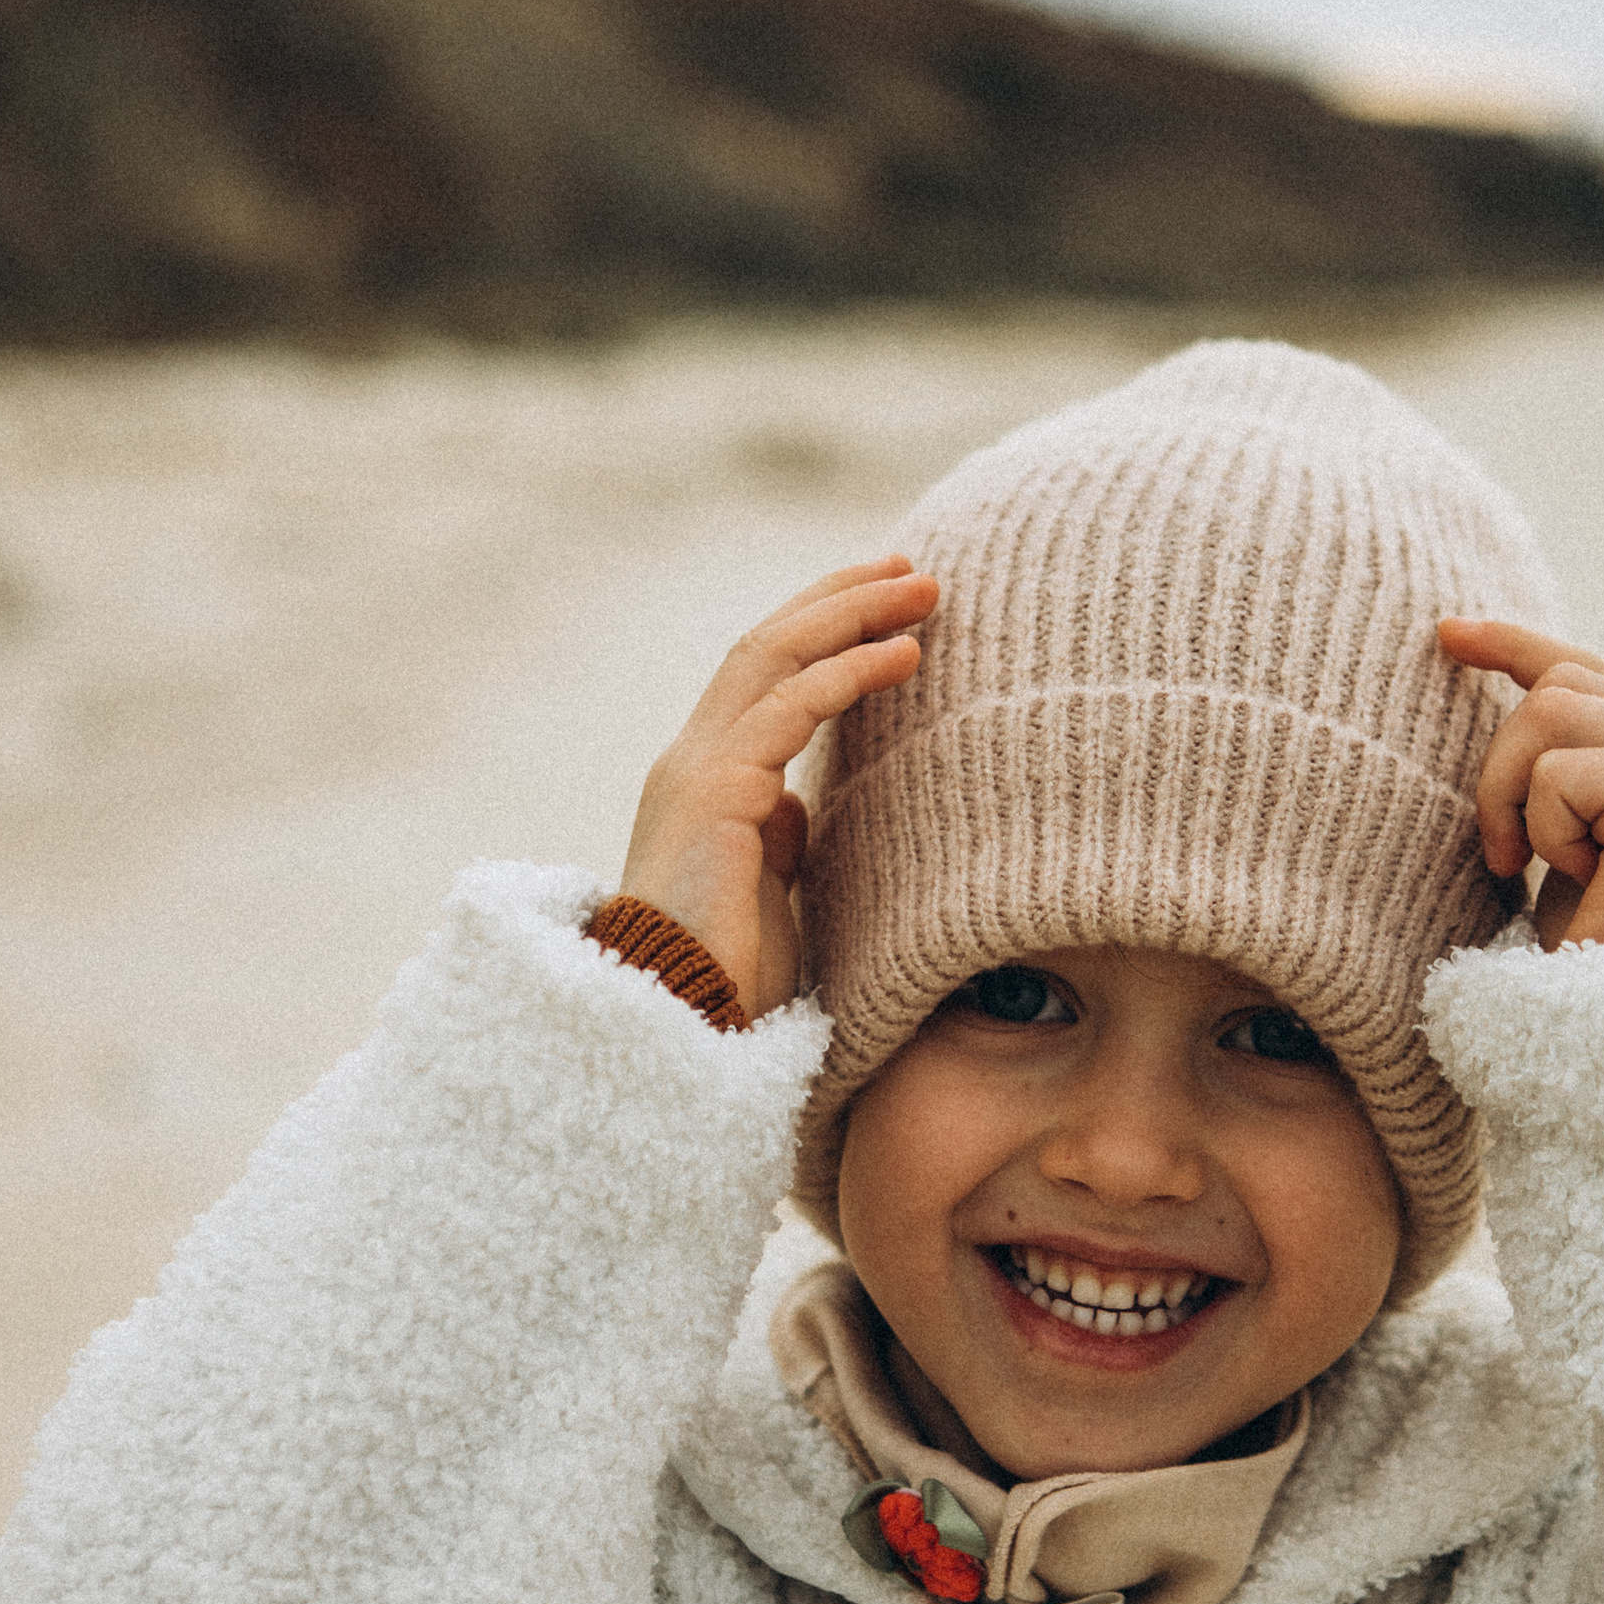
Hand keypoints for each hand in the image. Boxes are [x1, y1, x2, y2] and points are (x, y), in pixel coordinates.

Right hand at [620, 561, 938, 1019]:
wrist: (681, 1032)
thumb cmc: (728, 979)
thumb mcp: (764, 891)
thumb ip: (776, 838)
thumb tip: (797, 805)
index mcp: (706, 779)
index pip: (763, 675)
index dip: (824, 629)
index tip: (892, 605)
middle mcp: (694, 760)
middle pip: (767, 645)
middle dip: (842, 599)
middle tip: (916, 571)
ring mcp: (698, 771)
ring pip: (775, 657)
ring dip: (853, 616)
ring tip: (922, 593)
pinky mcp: (715, 793)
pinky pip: (788, 708)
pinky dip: (849, 673)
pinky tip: (902, 655)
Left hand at [1437, 618, 1603, 952]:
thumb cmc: (1588, 952)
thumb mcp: (1568, 841)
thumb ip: (1563, 764)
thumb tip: (1498, 677)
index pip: (1590, 670)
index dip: (1513, 646)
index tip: (1445, 634)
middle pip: (1559, 686)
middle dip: (1502, 770)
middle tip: (1506, 857)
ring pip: (1550, 713)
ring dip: (1514, 800)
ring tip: (1537, 870)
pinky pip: (1558, 773)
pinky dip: (1542, 831)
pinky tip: (1580, 882)